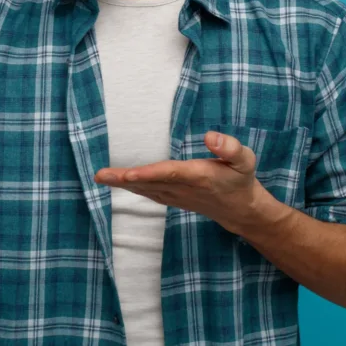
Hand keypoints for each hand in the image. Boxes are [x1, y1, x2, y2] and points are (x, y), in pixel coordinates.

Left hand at [94, 131, 289, 234]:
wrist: (240, 209)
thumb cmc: (240, 179)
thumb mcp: (244, 160)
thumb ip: (229, 148)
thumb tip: (209, 136)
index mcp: (198, 176)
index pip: (169, 174)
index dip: (148, 174)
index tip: (128, 175)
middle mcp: (182, 188)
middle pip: (149, 183)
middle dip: (124, 179)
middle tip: (100, 175)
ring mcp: (175, 196)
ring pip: (145, 189)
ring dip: (122, 184)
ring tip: (101, 176)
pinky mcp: (172, 198)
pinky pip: (148, 193)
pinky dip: (132, 188)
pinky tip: (117, 182)